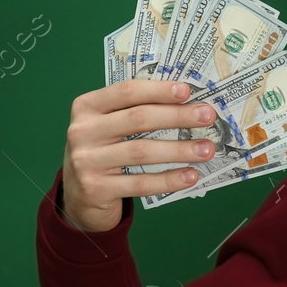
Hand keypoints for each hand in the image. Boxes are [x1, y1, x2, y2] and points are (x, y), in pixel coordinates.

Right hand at [61, 79, 217, 231]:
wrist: (79, 196)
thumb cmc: (104, 152)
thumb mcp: (108, 126)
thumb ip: (134, 112)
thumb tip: (186, 103)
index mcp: (87, 106)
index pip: (127, 91)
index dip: (158, 90)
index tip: (188, 91)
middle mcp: (82, 131)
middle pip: (137, 118)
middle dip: (177, 116)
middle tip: (207, 116)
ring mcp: (86, 161)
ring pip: (142, 151)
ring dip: (179, 150)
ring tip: (207, 149)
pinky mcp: (95, 189)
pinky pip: (139, 182)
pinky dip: (168, 179)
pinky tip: (190, 176)